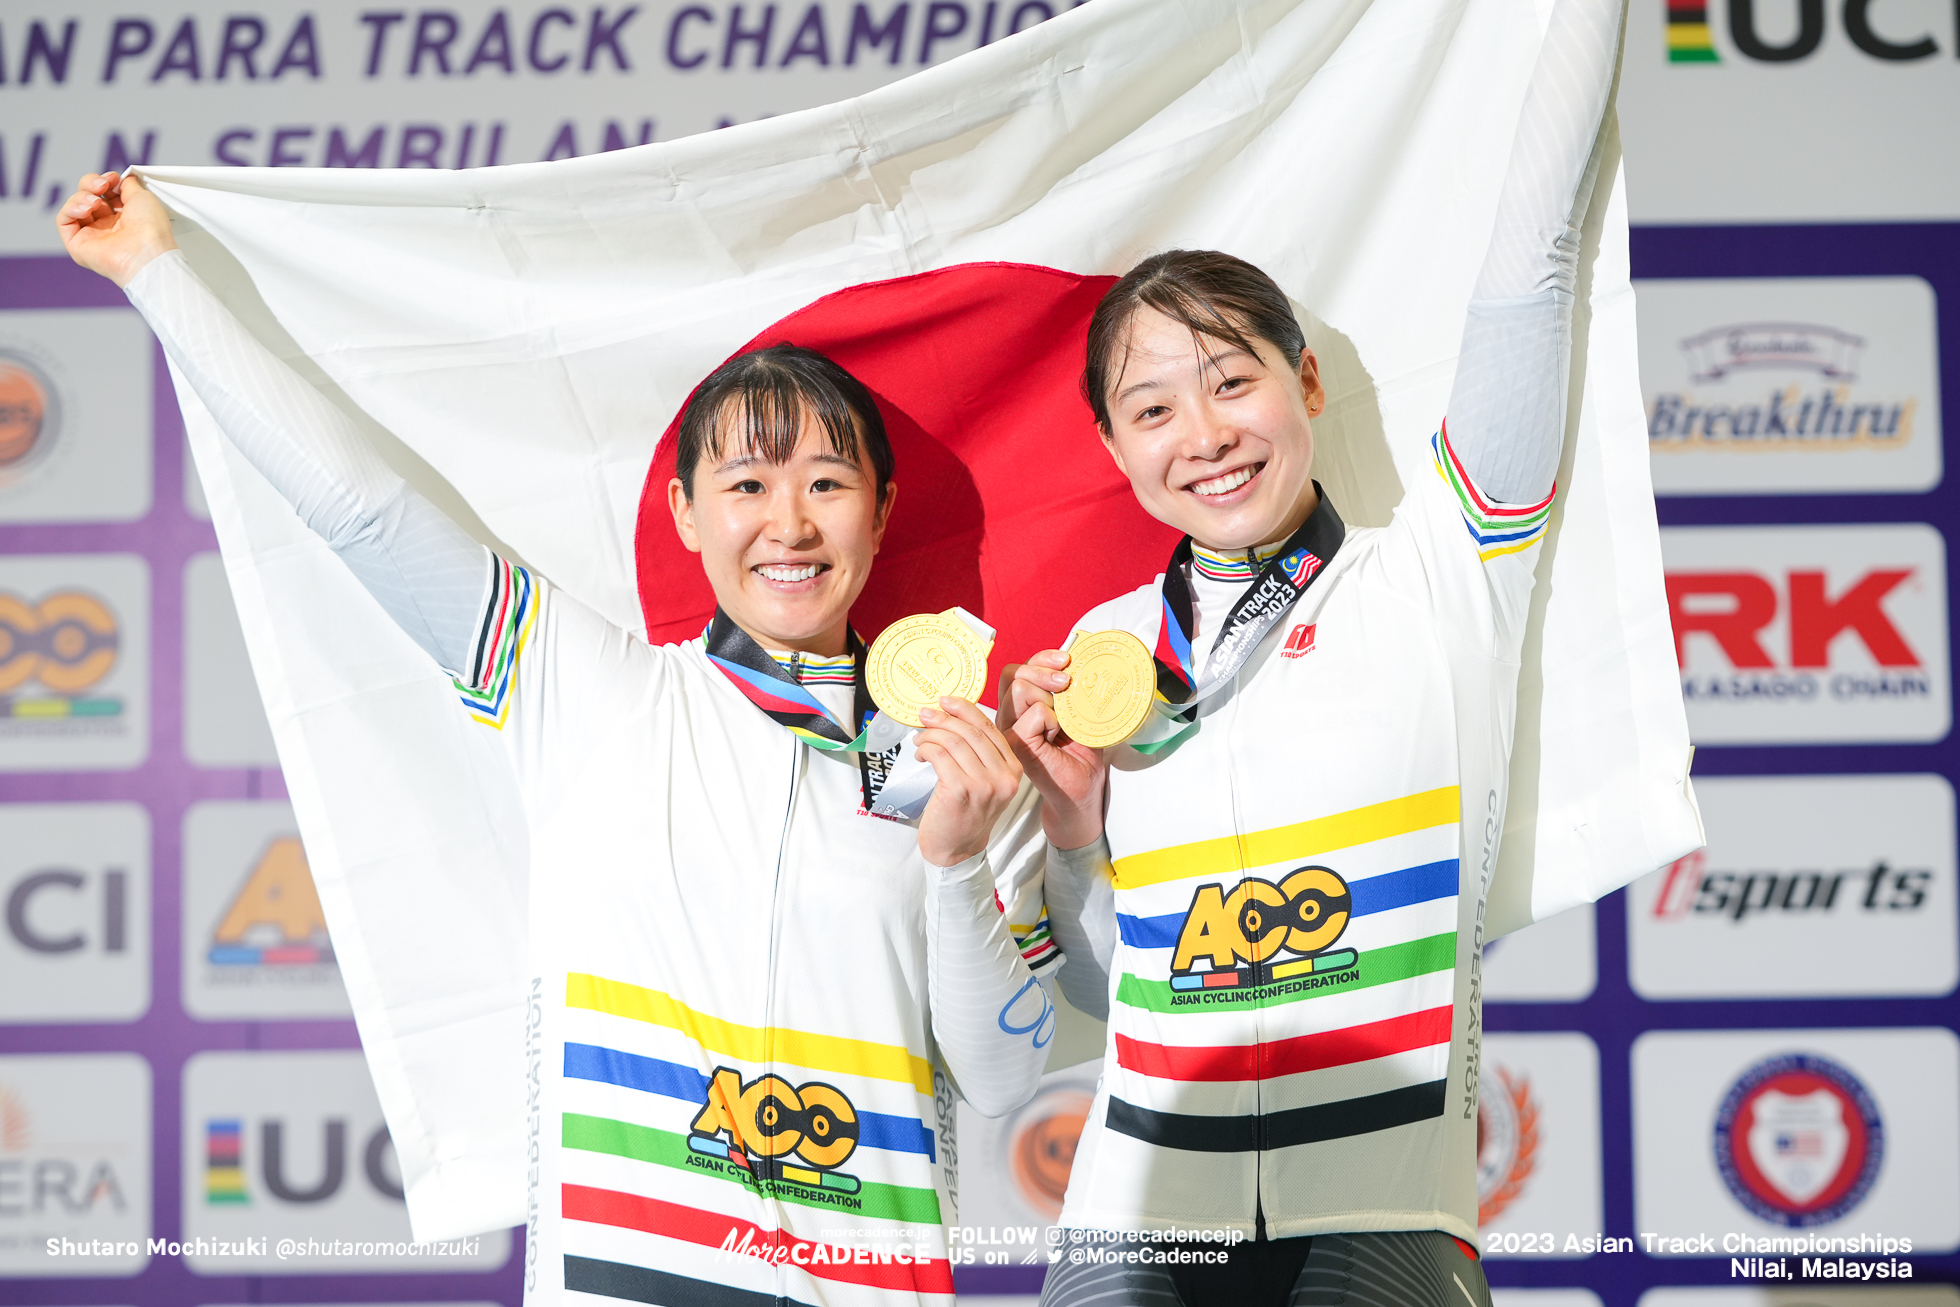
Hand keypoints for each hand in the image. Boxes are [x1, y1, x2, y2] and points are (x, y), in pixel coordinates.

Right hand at [57, 172, 176, 287]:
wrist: (146, 253)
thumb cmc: (150, 229)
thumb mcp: (142, 197)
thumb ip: (128, 185)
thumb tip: (122, 178)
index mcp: (124, 218)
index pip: (104, 193)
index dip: (105, 181)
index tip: (112, 177)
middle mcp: (106, 227)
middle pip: (87, 196)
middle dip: (91, 184)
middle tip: (102, 186)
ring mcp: (91, 236)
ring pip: (74, 206)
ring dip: (82, 196)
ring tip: (96, 202)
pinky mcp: (77, 245)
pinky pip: (64, 220)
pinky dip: (71, 209)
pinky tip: (86, 209)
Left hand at [914, 696, 1024, 868]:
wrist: (957, 852)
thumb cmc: (965, 816)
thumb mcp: (985, 784)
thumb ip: (980, 756)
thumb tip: (952, 720)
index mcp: (1013, 770)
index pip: (990, 729)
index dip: (966, 710)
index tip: (947, 702)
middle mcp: (1004, 777)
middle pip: (971, 732)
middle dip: (944, 718)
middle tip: (926, 715)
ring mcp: (984, 785)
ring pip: (954, 741)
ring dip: (931, 735)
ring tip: (920, 739)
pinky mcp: (961, 791)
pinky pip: (940, 755)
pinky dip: (926, 748)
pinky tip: (920, 753)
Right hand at [997, 650, 1107, 849]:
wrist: (1082, 794)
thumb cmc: (1079, 757)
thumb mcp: (1076, 714)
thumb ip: (1067, 690)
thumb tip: (1073, 660)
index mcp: (1020, 707)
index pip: (1017, 669)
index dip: (1041, 659)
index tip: (1067, 661)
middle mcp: (1009, 717)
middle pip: (1012, 673)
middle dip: (1044, 671)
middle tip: (1066, 684)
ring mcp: (1009, 731)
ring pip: (1018, 689)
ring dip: (1049, 698)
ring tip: (1061, 721)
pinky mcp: (1016, 745)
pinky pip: (1034, 713)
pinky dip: (1053, 719)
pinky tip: (1057, 737)